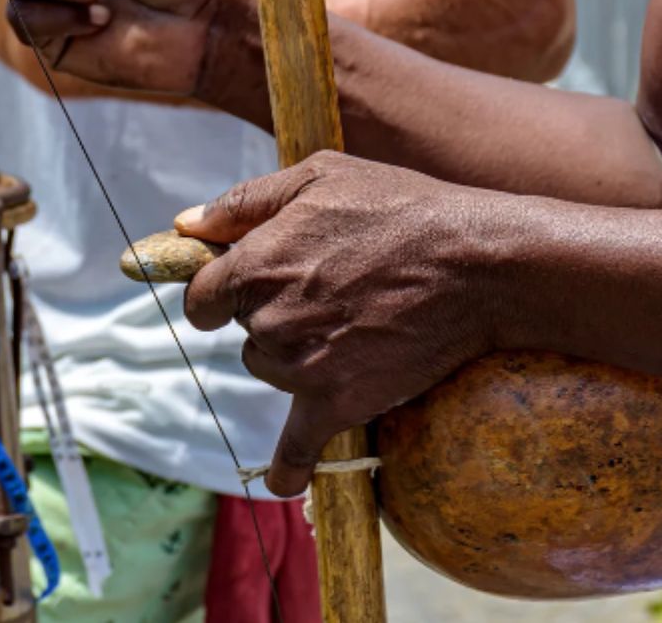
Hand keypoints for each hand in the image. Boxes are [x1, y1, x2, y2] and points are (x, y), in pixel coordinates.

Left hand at [177, 151, 502, 496]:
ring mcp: (301, 367)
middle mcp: (267, 321)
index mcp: (253, 266)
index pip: (202, 297)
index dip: (222, 289)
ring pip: (269, 367)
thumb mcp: (316, 177)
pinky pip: (299, 447)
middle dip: (273, 311)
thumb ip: (242, 203)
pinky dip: (291, 467)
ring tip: (352, 320)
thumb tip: (184, 225)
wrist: (477, 264)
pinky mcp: (339, 403)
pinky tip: (283, 484)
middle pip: (242, 330)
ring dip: (294, 353)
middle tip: (334, 285)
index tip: (247, 283)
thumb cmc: (399, 208)